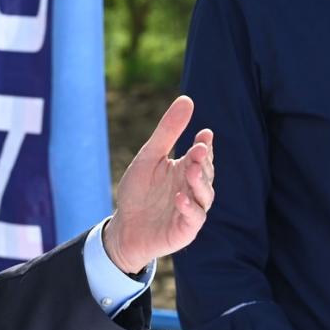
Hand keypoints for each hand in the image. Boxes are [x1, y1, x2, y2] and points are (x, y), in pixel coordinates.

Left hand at [102, 95, 213, 273]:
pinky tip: (180, 197)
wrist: (123, 228)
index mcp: (185, 169)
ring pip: (205, 195)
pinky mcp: (186, 229)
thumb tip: (187, 100)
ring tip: (190, 169)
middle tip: (199, 149)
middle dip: (204, 161)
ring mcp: (192, 209)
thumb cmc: (137, 192)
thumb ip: (168, 131)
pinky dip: (189, 207)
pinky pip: (194, 218)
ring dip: (199, 182)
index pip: (201, 154)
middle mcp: (193, 188)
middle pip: (206, 173)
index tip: (204, 133)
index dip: (205, 144)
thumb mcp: (149, 157)